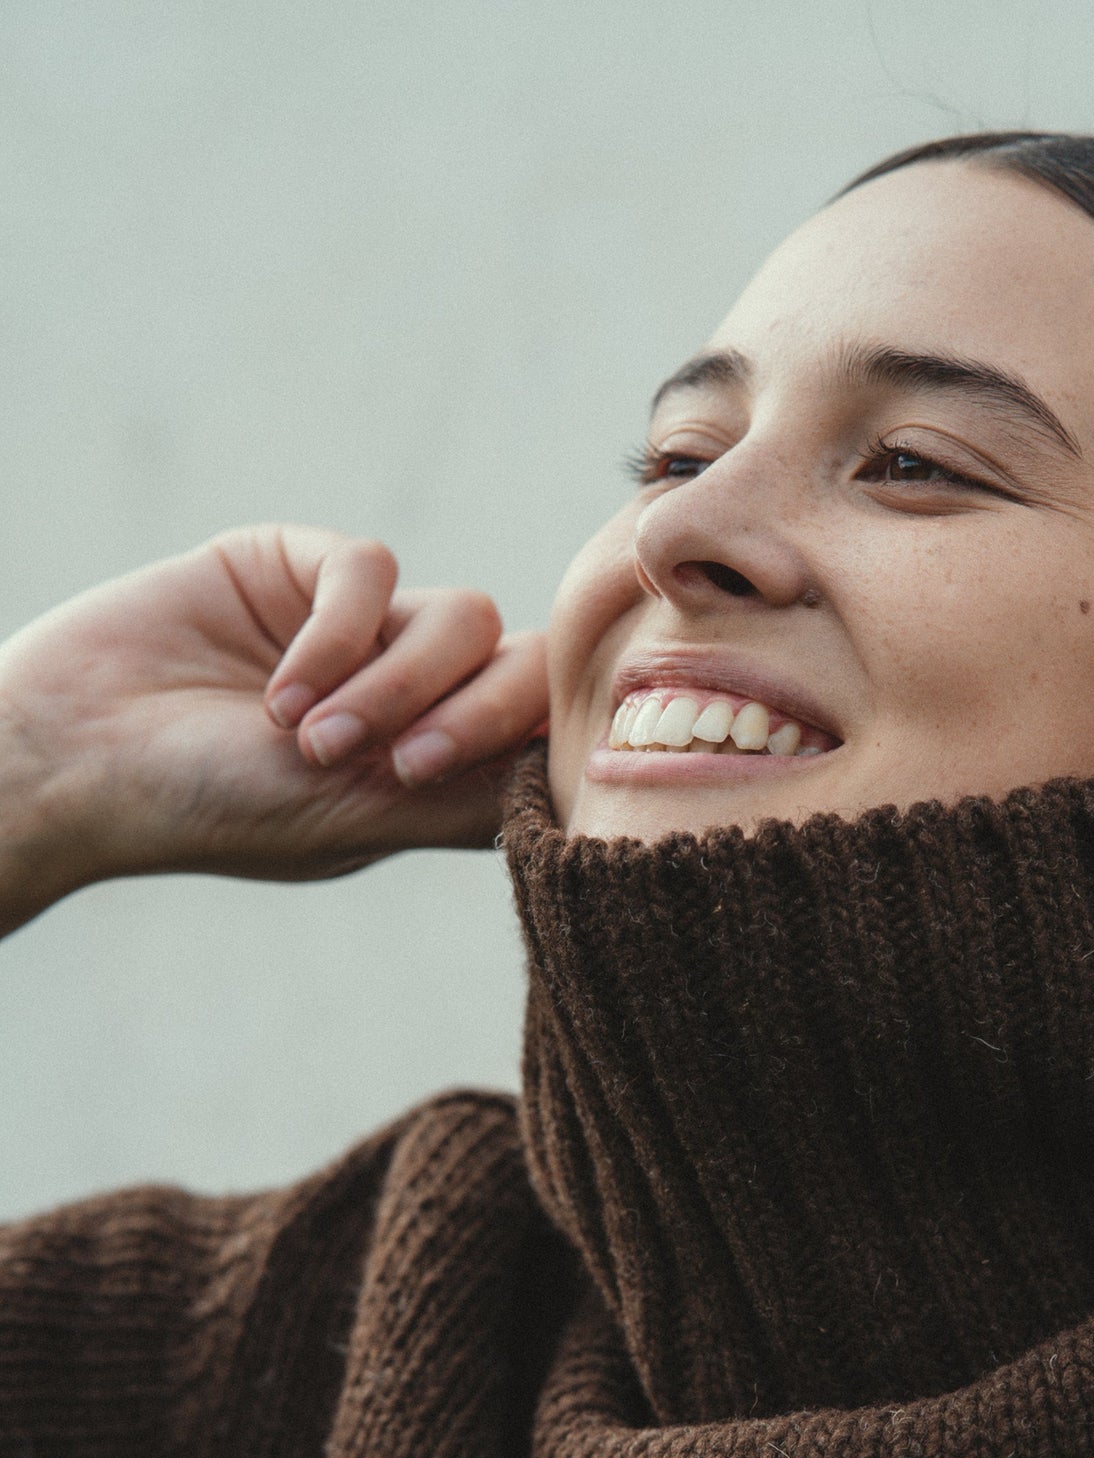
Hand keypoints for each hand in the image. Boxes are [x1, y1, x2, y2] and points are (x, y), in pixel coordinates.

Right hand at [0, 524, 547, 930]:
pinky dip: (336, 632)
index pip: (536, 733)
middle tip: (402, 764)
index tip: (470, 787)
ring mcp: (361, 628)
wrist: (76, 757)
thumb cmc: (211, 811)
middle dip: (474, 712)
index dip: (531, 744)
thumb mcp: (355, 818)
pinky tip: (278, 692)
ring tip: (310, 738)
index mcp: (431, 766)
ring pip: (460, 618)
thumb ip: (470, 793)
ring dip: (393, 683)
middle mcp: (410, 693)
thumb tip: (581, 774)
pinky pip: (374, 568)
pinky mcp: (304, 567)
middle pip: (519, 666)